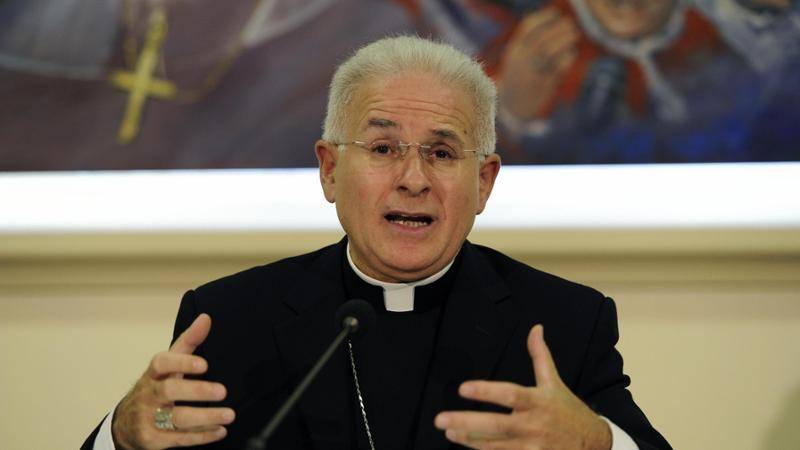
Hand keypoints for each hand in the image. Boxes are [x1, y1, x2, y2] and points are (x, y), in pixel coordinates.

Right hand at [112, 314, 234, 449]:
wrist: (125, 424)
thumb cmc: (154, 387)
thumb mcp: (167, 365)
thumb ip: (188, 342)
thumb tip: (206, 318)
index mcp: (153, 373)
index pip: (162, 363)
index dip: (182, 363)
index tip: (205, 364)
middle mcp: (148, 394)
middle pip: (169, 391)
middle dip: (197, 391)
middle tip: (223, 391)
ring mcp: (148, 418)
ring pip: (176, 419)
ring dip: (206, 417)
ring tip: (229, 415)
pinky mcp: (151, 439)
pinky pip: (179, 439)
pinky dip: (202, 435)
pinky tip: (220, 430)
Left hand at [434, 325, 611, 449]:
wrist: (593, 444)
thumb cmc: (568, 411)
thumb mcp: (555, 382)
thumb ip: (540, 356)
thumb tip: (535, 328)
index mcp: (538, 401)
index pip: (510, 394)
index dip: (486, 391)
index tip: (463, 388)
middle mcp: (534, 425)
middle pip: (496, 425)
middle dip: (466, 422)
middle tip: (440, 419)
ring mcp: (532, 447)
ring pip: (494, 446)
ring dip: (469, 440)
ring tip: (449, 432)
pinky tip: (467, 446)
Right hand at [497, 8, 579, 120]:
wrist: (511, 106)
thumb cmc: (518, 76)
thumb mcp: (517, 57)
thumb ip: (528, 42)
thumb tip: (550, 23)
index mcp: (515, 51)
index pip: (528, 28)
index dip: (543, 17)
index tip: (556, 12)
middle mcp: (522, 61)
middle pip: (542, 38)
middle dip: (558, 28)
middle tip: (571, 24)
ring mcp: (532, 73)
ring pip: (550, 51)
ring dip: (565, 40)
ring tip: (575, 34)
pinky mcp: (543, 85)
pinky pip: (558, 68)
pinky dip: (568, 57)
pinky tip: (571, 54)